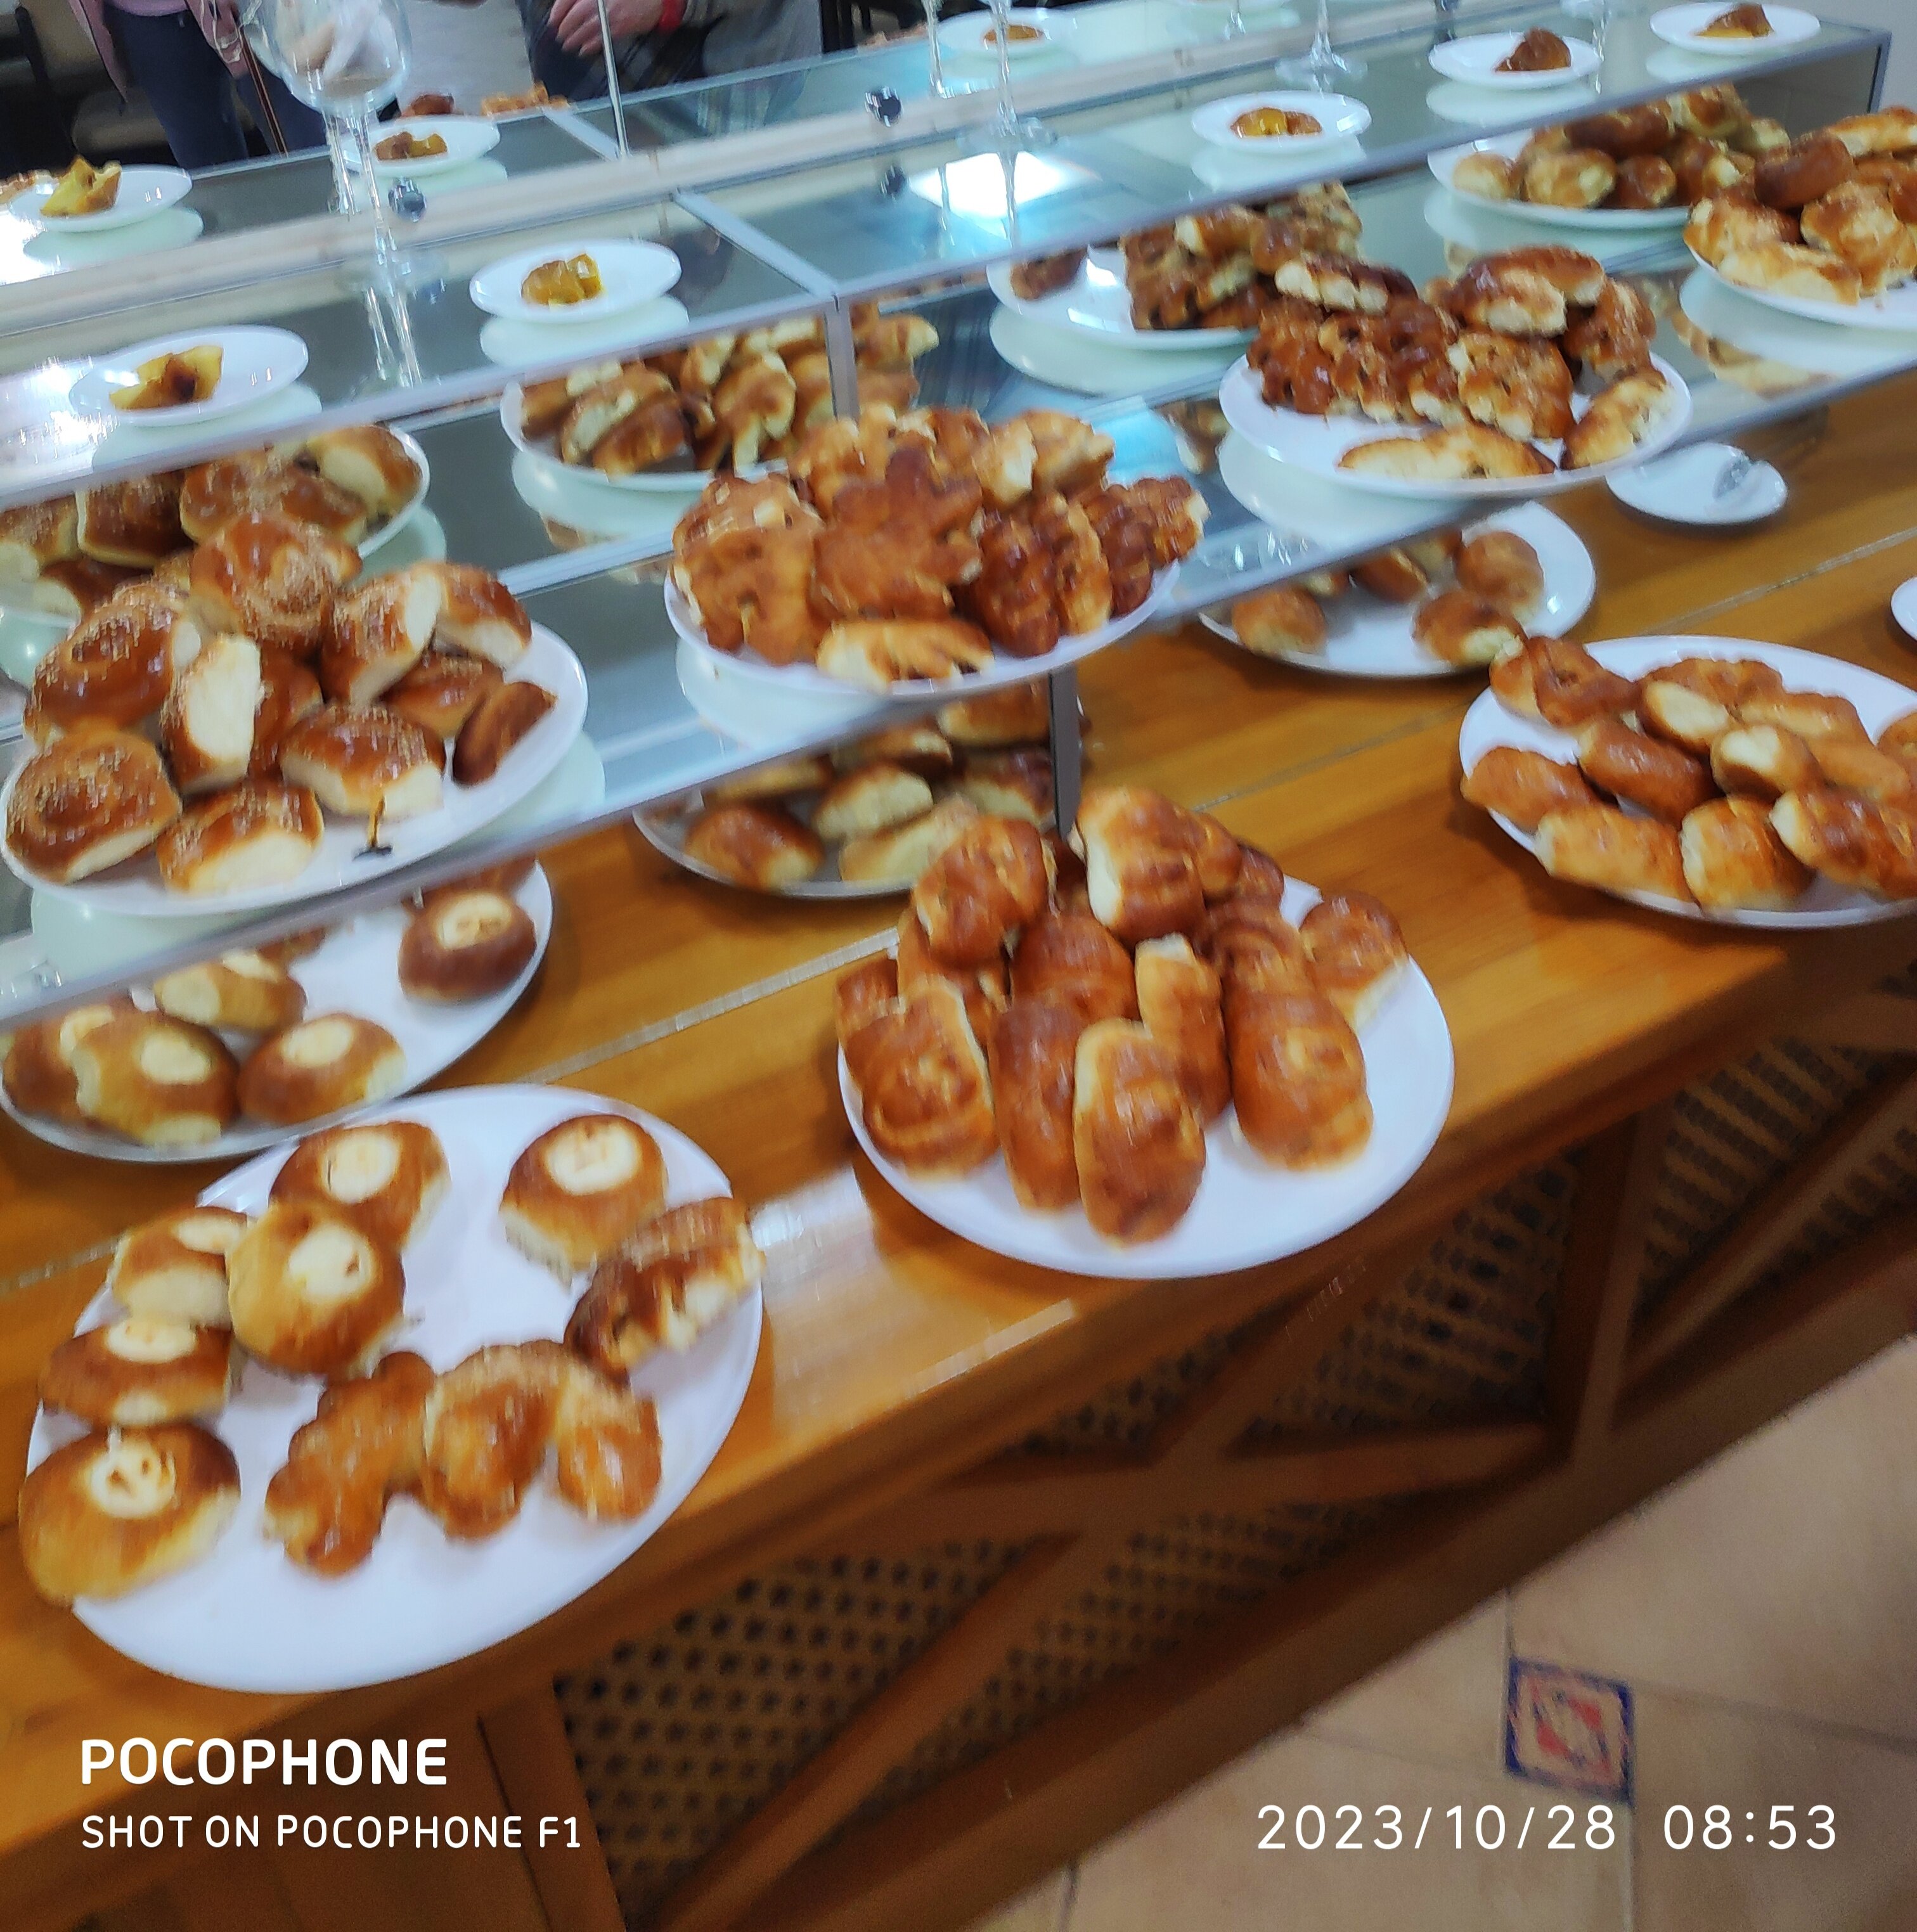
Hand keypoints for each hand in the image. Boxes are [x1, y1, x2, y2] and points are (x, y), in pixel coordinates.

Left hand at [548, 0, 664, 53]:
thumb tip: (573, 9)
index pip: (567, 0)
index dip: (557, 11)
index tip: (553, 20)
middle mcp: (599, 2)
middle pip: (574, 16)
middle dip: (564, 28)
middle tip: (559, 36)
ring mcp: (609, 15)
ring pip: (585, 29)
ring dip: (574, 39)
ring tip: (568, 45)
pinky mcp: (620, 28)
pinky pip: (600, 39)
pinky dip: (590, 46)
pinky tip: (583, 50)